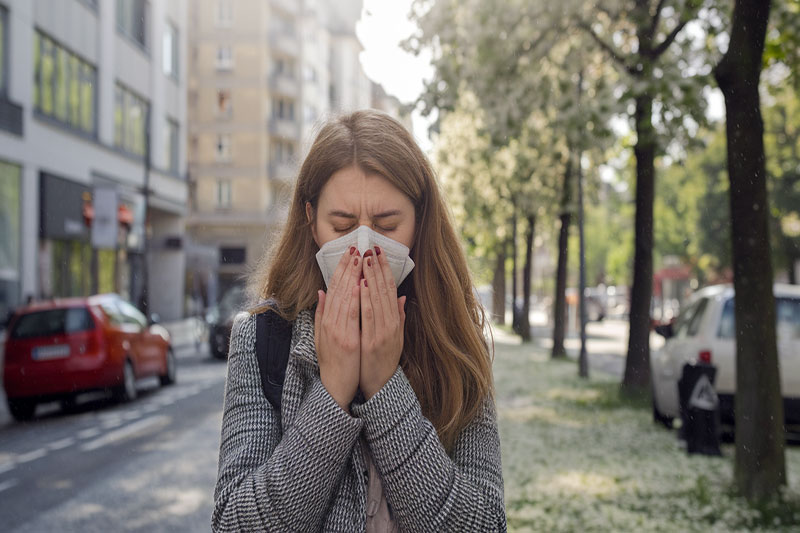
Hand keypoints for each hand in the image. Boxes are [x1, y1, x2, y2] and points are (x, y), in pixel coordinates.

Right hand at [315, 246, 361, 411]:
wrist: (335, 387)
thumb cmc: (333, 362)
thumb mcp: (323, 336)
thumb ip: (322, 314)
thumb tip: (322, 292)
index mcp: (326, 321)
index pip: (333, 289)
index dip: (340, 270)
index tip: (348, 254)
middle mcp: (329, 323)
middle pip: (338, 289)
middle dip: (347, 268)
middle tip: (354, 248)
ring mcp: (337, 331)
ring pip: (344, 298)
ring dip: (352, 277)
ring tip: (358, 259)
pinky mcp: (347, 341)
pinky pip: (351, 316)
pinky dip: (354, 299)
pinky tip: (358, 284)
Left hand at [359, 246, 406, 399]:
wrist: (379, 386)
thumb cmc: (383, 360)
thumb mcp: (396, 337)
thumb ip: (398, 316)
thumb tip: (400, 296)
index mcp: (394, 321)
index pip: (389, 289)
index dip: (384, 270)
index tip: (378, 253)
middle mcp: (391, 324)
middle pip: (384, 291)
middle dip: (378, 268)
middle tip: (372, 248)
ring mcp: (383, 333)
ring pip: (377, 299)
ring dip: (371, 278)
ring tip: (366, 259)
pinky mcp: (373, 341)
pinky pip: (368, 316)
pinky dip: (365, 299)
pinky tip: (361, 284)